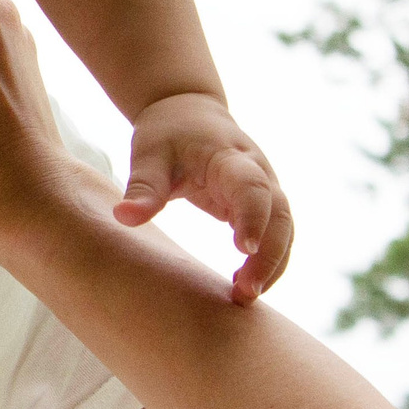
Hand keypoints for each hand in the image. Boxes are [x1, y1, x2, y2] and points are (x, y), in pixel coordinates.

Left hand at [119, 93, 291, 300]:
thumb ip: (143, 187)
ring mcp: (265, 188)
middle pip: (280, 214)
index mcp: (230, 158)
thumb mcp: (149, 155)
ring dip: (272, 264)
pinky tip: (243, 285)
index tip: (244, 249)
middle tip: (246, 292)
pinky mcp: (261, 203)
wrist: (187, 112)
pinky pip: (276, 234)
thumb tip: (123, 218)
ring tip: (245, 297)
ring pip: (285, 228)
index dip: (253, 217)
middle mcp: (258, 172)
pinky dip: (268, 261)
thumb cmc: (166, 134)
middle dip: (270, 254)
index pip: (251, 187)